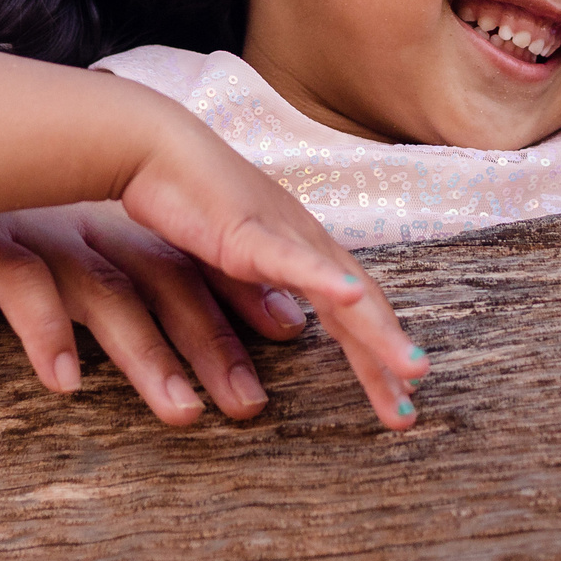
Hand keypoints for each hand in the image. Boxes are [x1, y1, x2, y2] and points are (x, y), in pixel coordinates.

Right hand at [0, 204, 310, 426]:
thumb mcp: (53, 284)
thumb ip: (117, 295)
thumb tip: (193, 345)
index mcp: (105, 232)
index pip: (188, 263)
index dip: (238, 297)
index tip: (288, 336)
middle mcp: (80, 229)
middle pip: (165, 283)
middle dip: (213, 342)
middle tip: (249, 402)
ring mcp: (33, 236)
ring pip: (107, 294)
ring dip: (147, 355)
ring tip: (181, 411)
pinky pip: (23, 292)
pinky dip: (47, 335)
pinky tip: (64, 383)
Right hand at [114, 109, 429, 429]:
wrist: (150, 147)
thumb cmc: (186, 202)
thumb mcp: (231, 262)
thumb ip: (262, 294)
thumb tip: (294, 328)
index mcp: (301, 250)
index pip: (350, 311)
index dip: (375, 353)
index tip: (395, 397)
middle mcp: (304, 240)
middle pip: (359, 308)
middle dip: (387, 359)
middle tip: (408, 412)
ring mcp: (282, 232)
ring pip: (342, 289)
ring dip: (378, 331)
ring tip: (410, 368)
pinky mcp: (247, 230)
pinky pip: (292, 260)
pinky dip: (325, 279)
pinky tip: (351, 299)